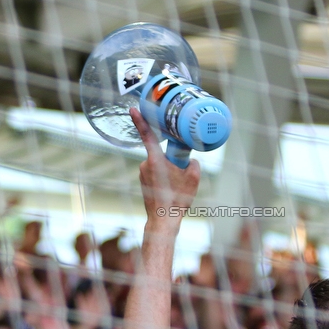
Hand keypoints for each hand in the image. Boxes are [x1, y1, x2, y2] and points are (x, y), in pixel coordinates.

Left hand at [130, 107, 199, 227]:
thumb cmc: (177, 199)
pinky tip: (171, 190)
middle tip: (180, 175)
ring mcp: (142, 173)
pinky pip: (156, 172)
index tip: (134, 109)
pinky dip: (164, 177)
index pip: (147, 134)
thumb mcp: (194, 177)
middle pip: (161, 152)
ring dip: (168, 170)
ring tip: (176, 186)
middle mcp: (145, 164)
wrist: (164, 219)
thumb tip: (189, 160)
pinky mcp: (143, 180)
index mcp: (156, 159)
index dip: (140, 120)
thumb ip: (192, 162)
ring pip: (159, 164)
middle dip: (172, 159)